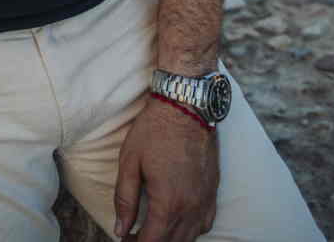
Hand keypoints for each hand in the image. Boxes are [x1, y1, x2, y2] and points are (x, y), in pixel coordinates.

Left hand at [114, 99, 218, 240]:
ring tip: (153, 230)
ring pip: (189, 238)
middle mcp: (190, 208)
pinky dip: (190, 230)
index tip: (125, 239)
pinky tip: (178, 222)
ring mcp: (205, 201)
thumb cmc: (155, 130)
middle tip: (134, 234)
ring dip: (170, 239)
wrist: (186, 105)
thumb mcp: (130, 162)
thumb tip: (120, 229)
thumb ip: (125, 200)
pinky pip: (204, 225)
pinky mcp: (213, 192)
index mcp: (168, 203)